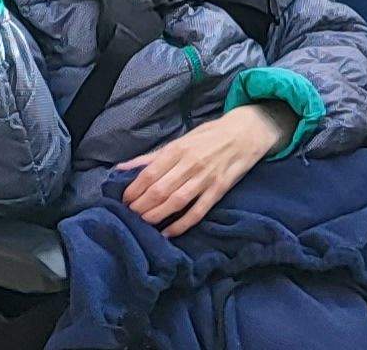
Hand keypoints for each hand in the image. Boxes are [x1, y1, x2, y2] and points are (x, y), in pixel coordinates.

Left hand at [116, 104, 292, 235]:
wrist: (244, 133)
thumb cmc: (208, 137)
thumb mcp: (179, 141)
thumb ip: (151, 157)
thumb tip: (122, 168)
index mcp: (177, 149)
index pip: (149, 174)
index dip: (134, 190)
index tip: (124, 200)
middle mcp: (190, 164)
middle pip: (160, 190)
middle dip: (142, 205)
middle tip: (130, 215)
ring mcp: (206, 178)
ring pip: (177, 201)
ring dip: (157, 215)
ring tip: (144, 223)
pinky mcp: (219, 190)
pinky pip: (198, 211)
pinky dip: (182, 224)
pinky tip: (168, 233)